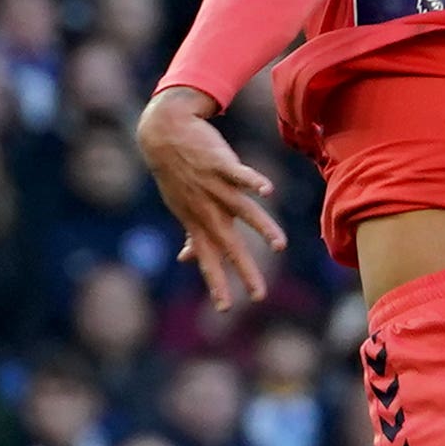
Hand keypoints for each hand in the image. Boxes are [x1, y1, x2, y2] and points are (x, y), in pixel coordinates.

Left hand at [138, 83, 284, 309]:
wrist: (164, 136)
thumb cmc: (177, 175)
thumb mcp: (181, 208)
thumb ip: (190, 234)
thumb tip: (187, 259)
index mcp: (198, 223)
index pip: (208, 260)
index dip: (216, 284)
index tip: (225, 309)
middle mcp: (207, 210)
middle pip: (229, 246)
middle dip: (245, 271)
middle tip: (259, 296)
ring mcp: (214, 188)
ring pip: (242, 212)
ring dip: (262, 229)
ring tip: (280, 247)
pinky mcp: (221, 164)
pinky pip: (239, 175)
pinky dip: (253, 182)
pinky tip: (268, 192)